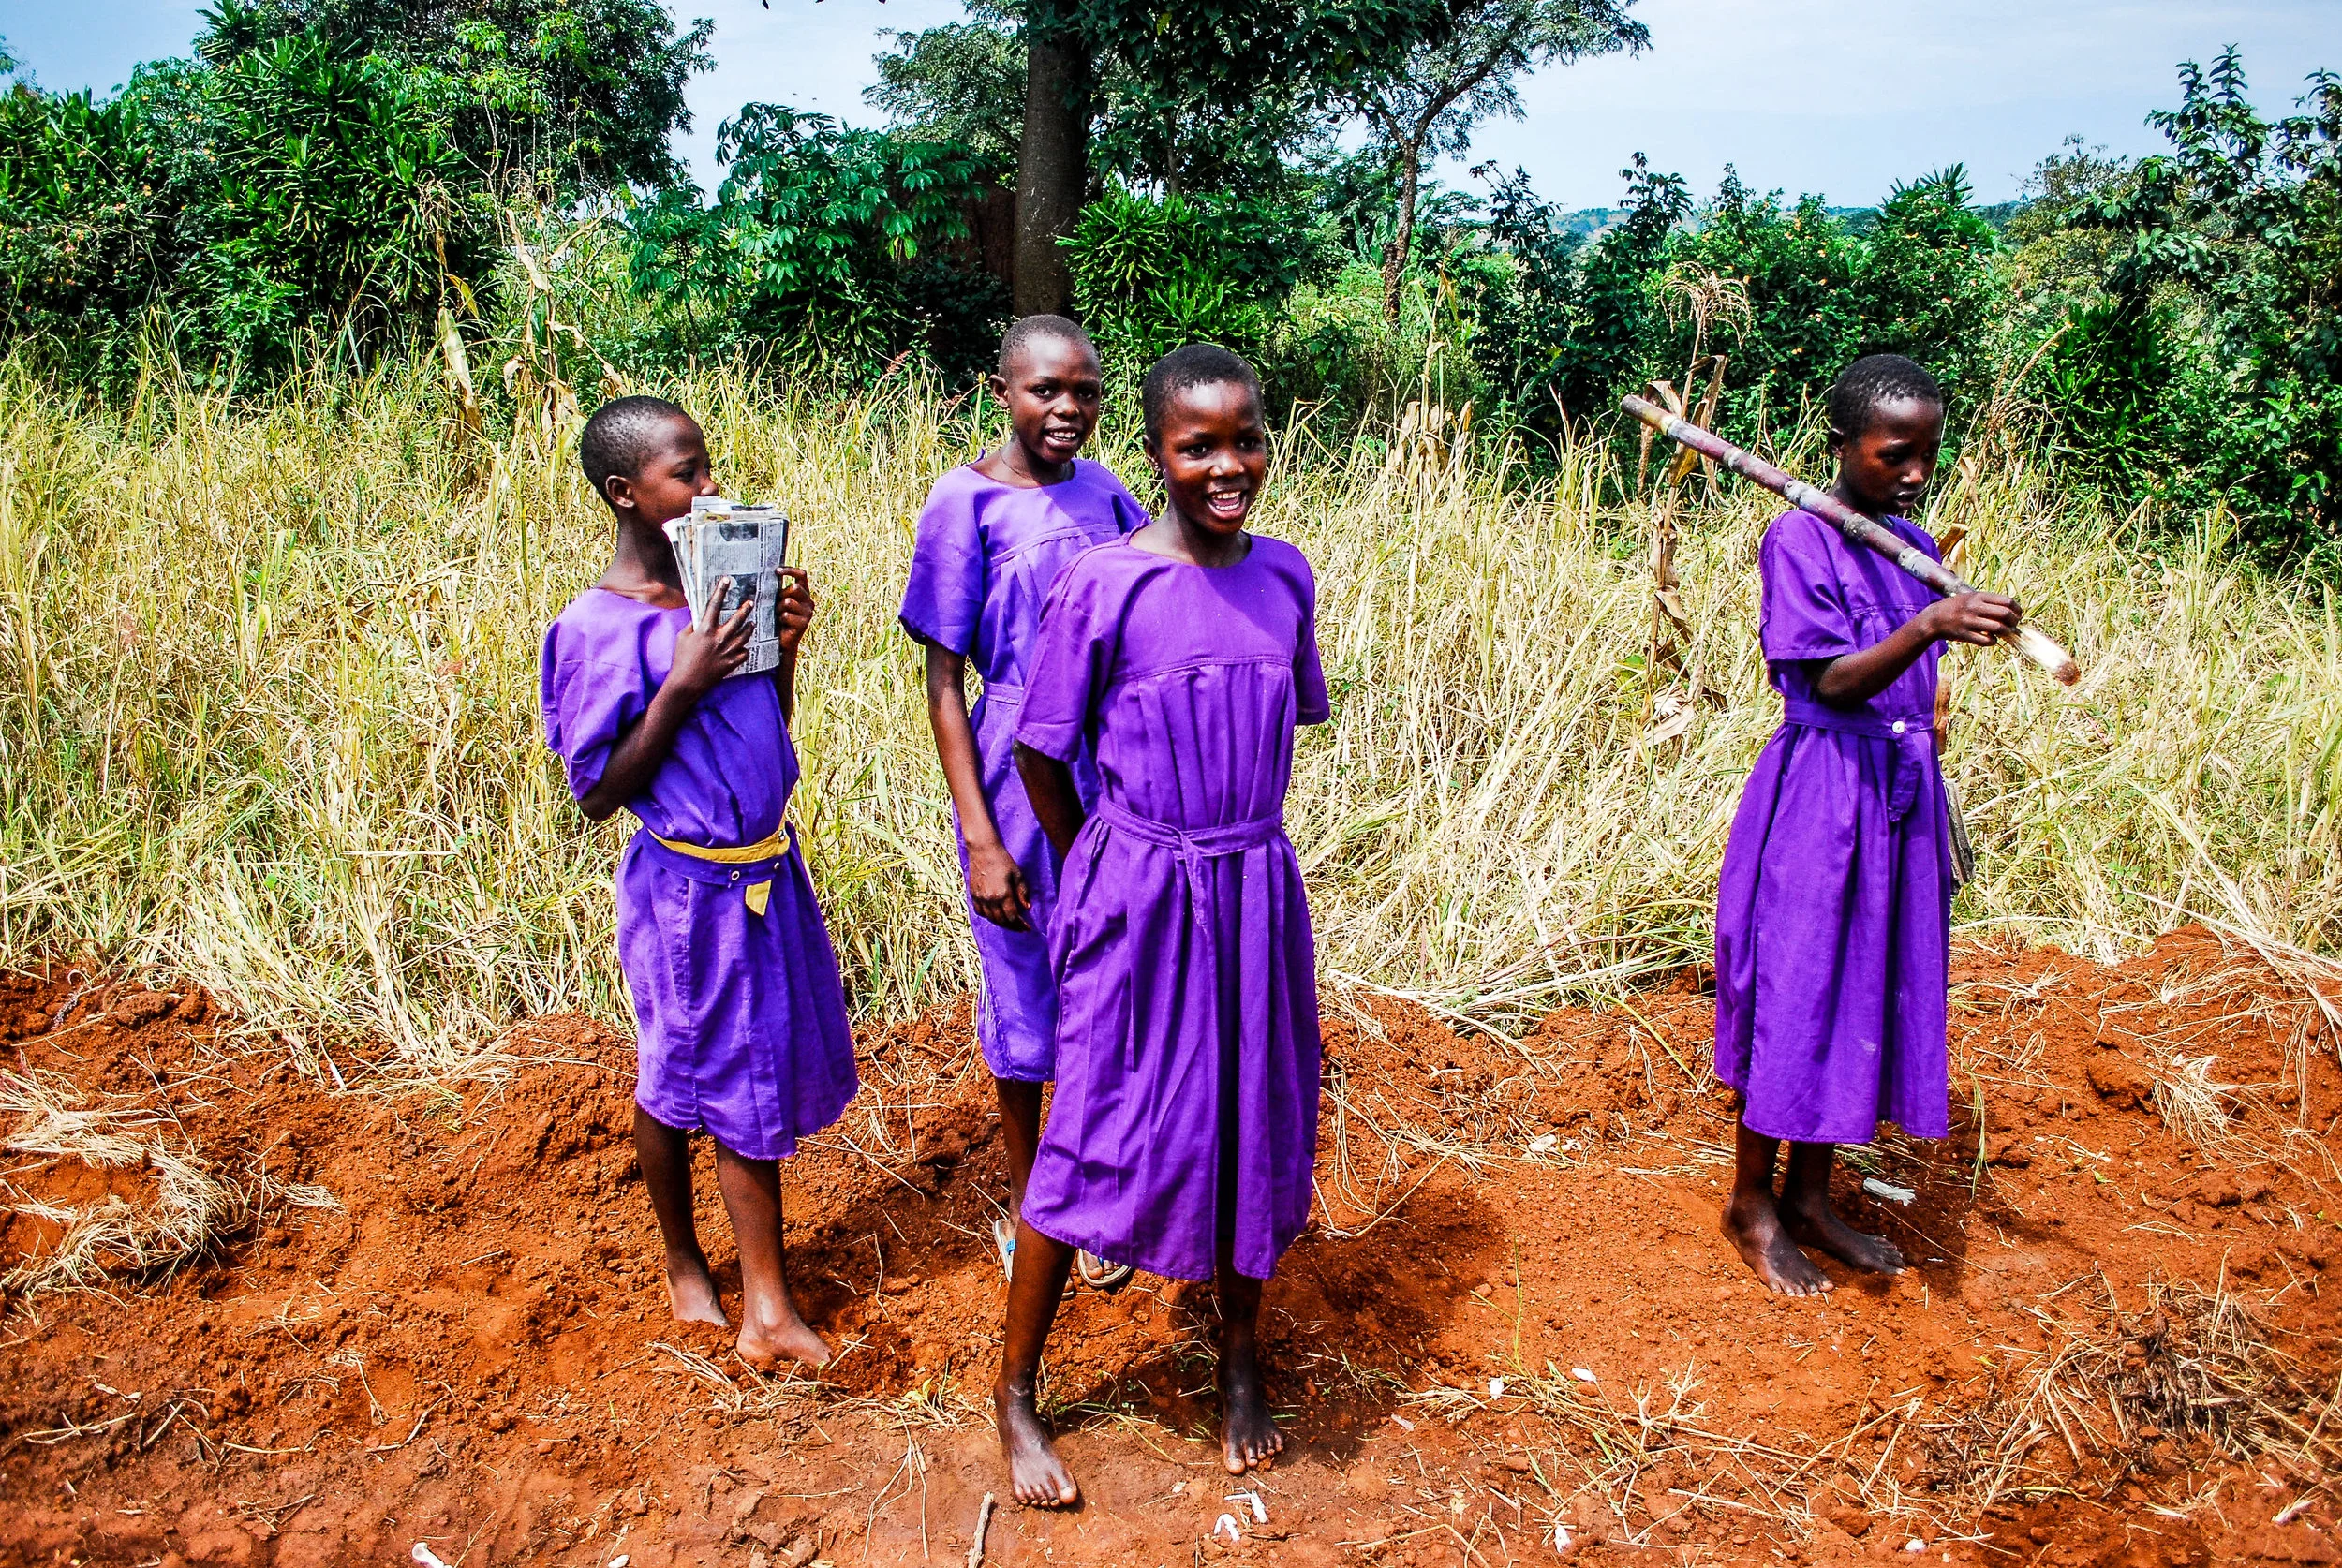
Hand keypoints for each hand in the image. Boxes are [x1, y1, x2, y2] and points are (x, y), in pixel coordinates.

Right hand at [669, 577, 752, 696]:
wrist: (686, 683)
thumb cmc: (681, 658)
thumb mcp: (683, 637)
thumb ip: (693, 625)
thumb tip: (701, 617)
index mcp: (705, 630)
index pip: (714, 605)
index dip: (720, 591)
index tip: (727, 580)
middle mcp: (719, 638)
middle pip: (737, 619)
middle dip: (745, 609)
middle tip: (750, 603)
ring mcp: (727, 651)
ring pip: (745, 635)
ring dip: (749, 627)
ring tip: (751, 623)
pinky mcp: (732, 663)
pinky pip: (744, 652)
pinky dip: (744, 648)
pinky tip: (743, 646)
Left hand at [775, 566, 814, 654]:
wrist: (783, 642)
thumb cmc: (778, 619)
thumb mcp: (779, 601)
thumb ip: (780, 590)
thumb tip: (770, 576)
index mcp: (804, 593)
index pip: (802, 575)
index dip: (790, 571)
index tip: (776, 571)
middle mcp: (809, 601)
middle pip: (795, 588)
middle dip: (782, 595)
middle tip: (777, 605)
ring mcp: (808, 613)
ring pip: (788, 601)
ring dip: (778, 608)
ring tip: (778, 616)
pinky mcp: (804, 624)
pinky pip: (786, 615)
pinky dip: (780, 619)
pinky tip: (781, 624)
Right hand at [966, 840, 1031, 930]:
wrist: (983, 850)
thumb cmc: (1003, 860)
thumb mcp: (1018, 874)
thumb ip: (1022, 892)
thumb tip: (1027, 907)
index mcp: (1003, 894)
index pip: (1012, 917)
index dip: (1021, 925)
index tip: (1027, 928)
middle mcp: (990, 899)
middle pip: (1002, 921)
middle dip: (1012, 926)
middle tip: (1020, 928)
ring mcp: (979, 898)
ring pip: (990, 918)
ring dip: (1001, 923)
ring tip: (1009, 923)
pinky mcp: (973, 894)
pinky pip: (979, 912)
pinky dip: (988, 917)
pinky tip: (994, 916)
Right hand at [1920, 591, 2021, 647]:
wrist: (1934, 618)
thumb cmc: (1957, 607)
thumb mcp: (1971, 598)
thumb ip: (1989, 602)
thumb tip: (2011, 610)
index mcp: (1978, 596)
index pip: (2007, 601)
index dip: (2017, 609)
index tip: (2018, 615)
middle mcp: (1974, 607)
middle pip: (2005, 614)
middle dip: (2014, 622)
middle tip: (2013, 625)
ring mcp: (1969, 621)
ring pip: (1998, 628)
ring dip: (2005, 632)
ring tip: (2005, 633)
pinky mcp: (1965, 634)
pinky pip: (1986, 640)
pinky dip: (1993, 641)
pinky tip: (1992, 639)